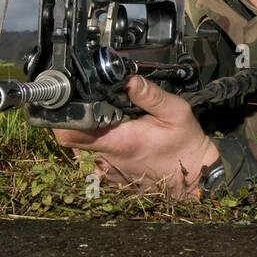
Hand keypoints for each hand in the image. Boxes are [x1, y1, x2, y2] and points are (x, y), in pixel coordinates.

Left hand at [52, 75, 219, 200]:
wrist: (196, 177)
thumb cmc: (186, 145)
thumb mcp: (176, 112)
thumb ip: (150, 95)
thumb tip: (128, 78)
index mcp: (120, 142)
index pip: (70, 133)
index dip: (61, 118)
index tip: (68, 103)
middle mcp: (108, 160)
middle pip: (74, 138)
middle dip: (83, 120)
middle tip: (103, 107)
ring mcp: (109, 172)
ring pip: (86, 148)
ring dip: (95, 134)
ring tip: (119, 124)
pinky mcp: (113, 177)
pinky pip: (98, 158)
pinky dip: (105, 147)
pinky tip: (126, 140)